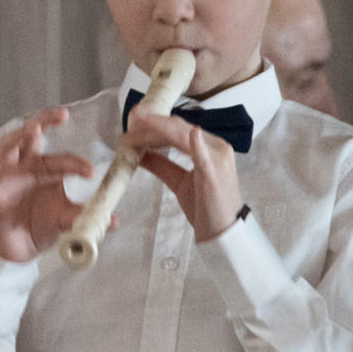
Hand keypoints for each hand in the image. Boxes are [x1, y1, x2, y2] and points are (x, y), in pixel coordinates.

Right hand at [0, 108, 96, 261]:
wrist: (19, 249)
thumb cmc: (41, 226)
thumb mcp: (66, 219)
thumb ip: (85, 215)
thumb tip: (113, 220)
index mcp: (47, 169)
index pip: (63, 159)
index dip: (77, 163)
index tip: (91, 172)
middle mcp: (26, 166)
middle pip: (32, 135)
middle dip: (45, 121)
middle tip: (62, 114)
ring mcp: (7, 177)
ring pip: (8, 147)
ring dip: (19, 136)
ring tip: (33, 129)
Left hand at [125, 113, 244, 240]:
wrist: (222, 230)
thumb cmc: (205, 205)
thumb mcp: (178, 180)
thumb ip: (161, 164)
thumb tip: (140, 152)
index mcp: (209, 147)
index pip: (177, 129)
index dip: (154, 124)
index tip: (133, 122)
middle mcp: (216, 147)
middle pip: (178, 129)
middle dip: (151, 124)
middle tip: (129, 121)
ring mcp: (217, 159)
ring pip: (183, 136)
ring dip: (157, 130)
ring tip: (137, 126)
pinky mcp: (214, 174)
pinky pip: (205, 157)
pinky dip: (198, 144)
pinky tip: (192, 133)